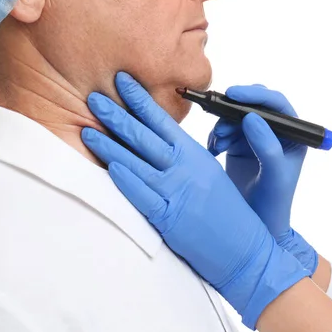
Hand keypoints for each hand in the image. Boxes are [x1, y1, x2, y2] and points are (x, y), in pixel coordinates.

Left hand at [81, 72, 309, 328]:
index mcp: (195, 155)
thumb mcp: (209, 174)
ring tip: (86, 130)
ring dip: (109, 145)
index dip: (139, 99)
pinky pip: (143, 196)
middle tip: (93, 97)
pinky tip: (109, 167)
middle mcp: (184, 169)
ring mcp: (176, 193)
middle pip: (143, 136)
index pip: (162, 120)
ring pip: (136, 163)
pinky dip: (126, 180)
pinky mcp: (170, 220)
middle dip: (116, 115)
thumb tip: (159, 140)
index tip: (122, 81)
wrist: (245, 251)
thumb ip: (184, 156)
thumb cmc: (228, 212)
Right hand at [207, 85, 317, 272]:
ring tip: (219, 145)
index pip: (276, 104)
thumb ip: (267, 146)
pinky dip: (216, 136)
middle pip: (253, 106)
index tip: (233, 94)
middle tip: (220, 123)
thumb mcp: (274, 176)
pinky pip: (224, 130)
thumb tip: (252, 117)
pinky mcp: (238, 147)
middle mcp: (275, 133)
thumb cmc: (273, 204)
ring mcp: (255, 139)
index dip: (255, 94)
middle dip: (234, 111)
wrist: (256, 225)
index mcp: (293, 135)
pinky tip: (214, 151)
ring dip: (223, 126)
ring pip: (235, 117)